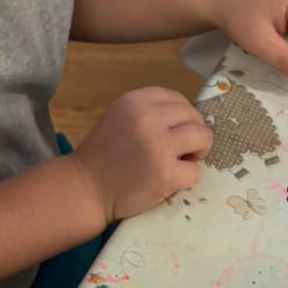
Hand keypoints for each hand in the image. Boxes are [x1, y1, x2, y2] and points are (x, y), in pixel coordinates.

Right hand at [73, 88, 212, 223]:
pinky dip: (186, 178)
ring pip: (203, 137)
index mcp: (134, 101)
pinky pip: (195, 171)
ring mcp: (158, 145)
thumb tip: (188, 118)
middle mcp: (147, 118)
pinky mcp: (165, 173)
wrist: (85, 188)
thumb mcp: (120, 118)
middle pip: (193, 116)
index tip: (174, 131)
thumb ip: (149, 112)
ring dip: (198, 151)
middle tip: (180, 150)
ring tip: (181, 161)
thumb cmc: (103, 156)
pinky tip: (169, 180)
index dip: (183, 116)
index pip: (177, 98)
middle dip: (193, 133)